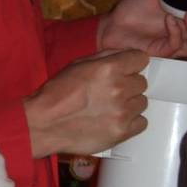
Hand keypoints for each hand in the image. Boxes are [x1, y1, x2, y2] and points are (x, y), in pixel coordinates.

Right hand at [23, 49, 148, 158]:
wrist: (44, 123)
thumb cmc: (57, 93)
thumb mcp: (78, 64)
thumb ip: (105, 57)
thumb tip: (125, 55)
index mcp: (109, 68)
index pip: (141, 59)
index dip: (132, 64)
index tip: (126, 69)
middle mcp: (119, 88)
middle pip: (142, 82)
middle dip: (129, 85)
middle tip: (110, 91)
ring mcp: (122, 112)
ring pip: (142, 102)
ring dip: (129, 104)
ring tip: (110, 107)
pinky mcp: (122, 132)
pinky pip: (141, 122)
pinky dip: (131, 121)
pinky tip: (114, 119)